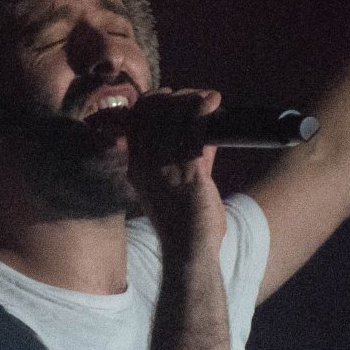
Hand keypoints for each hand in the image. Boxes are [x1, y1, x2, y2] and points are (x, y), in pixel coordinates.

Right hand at [125, 88, 225, 249]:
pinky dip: (204, 112)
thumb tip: (202, 129)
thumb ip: (186, 158)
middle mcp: (146, 163)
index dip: (154, 103)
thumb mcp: (174, 187)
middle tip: (196, 97)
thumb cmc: (184, 224)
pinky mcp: (189, 172)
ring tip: (208, 98)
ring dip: (192, 101)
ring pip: (174, 117)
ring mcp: (166, 167)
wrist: (189, 253)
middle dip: (175, 98)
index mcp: (137, 167)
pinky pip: (194, 131)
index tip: (173, 97)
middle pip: (154, 113)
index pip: (137, 121)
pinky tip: (213, 103)